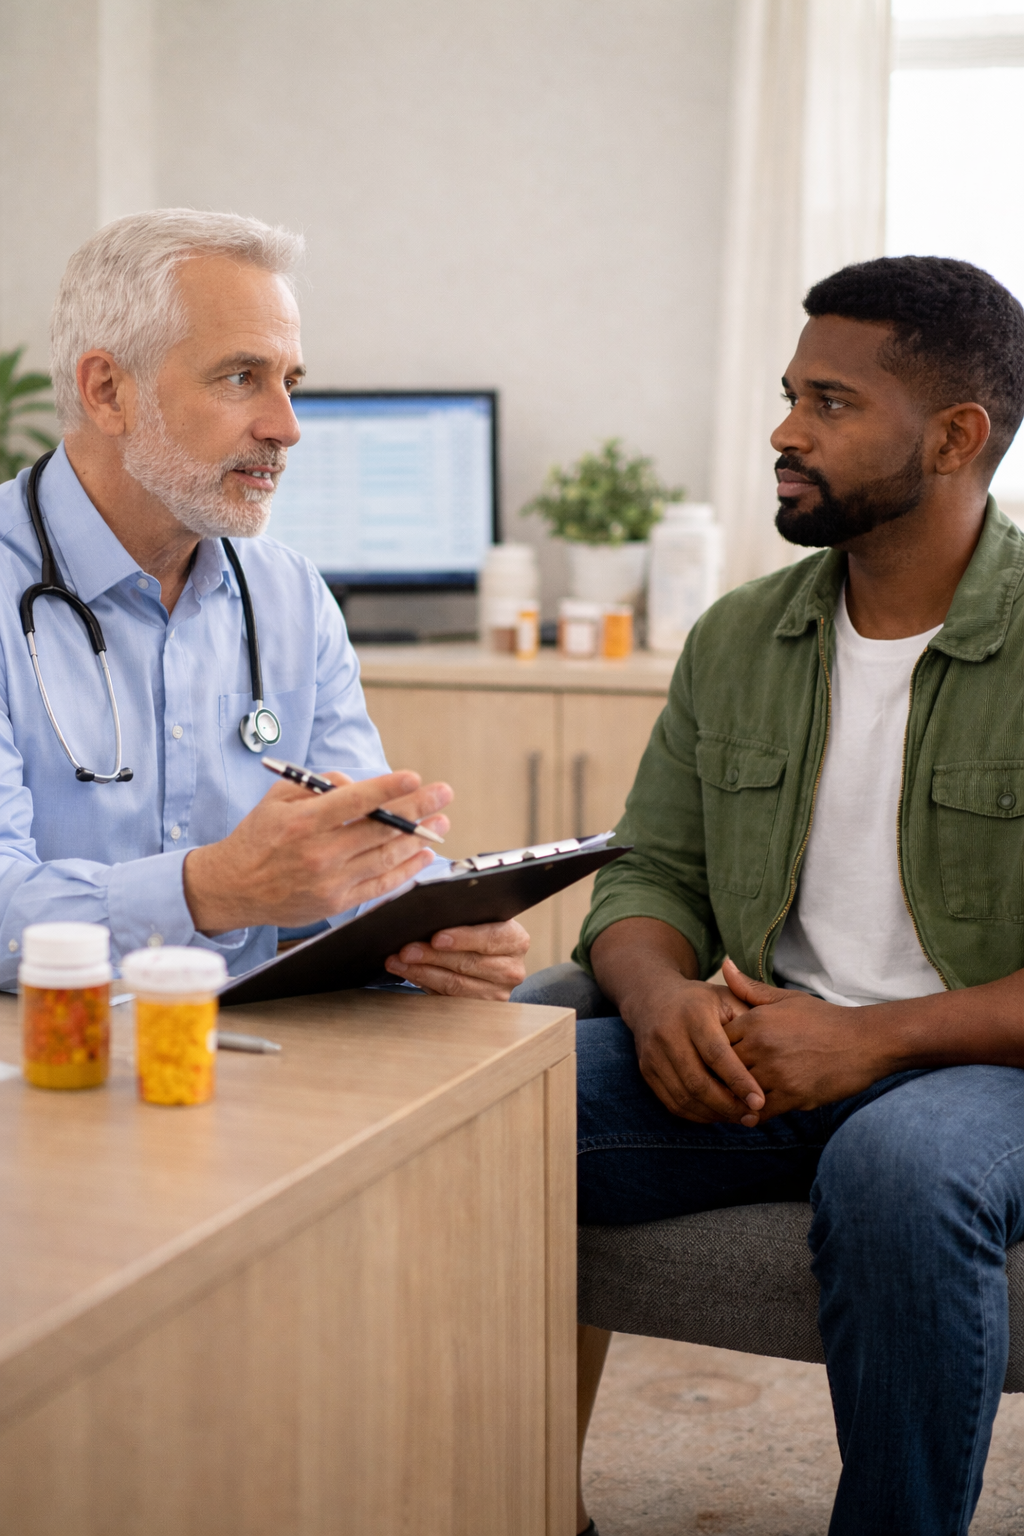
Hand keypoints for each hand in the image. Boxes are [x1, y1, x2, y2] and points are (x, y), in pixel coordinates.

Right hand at [184, 770, 451, 933]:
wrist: (232, 887)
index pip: (354, 802)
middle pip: (379, 829)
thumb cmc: (257, 837)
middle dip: (417, 809)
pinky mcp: (336, 904)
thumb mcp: (277, 798)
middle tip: (444, 794)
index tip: (414, 778)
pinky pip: (380, 886)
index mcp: (303, 822)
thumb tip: (358, 784)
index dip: (387, 789)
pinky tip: (423, 854)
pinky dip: (406, 870)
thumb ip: (318, 785)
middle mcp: (319, 853)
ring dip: (419, 838)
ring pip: (386, 857)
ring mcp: (330, 882)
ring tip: (441, 822)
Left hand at [384, 920, 529, 1000]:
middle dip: (432, 956)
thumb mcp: (480, 919)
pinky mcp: (480, 1008)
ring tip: (398, 962)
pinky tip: (408, 974)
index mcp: (516, 939)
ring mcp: (498, 992)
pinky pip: (449, 998)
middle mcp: (511, 968)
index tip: (436, 938)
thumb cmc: (479, 931)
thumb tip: (428, 914)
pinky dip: (425, 983)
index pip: (491, 938)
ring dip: (421, 972)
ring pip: (455, 984)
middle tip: (405, 950)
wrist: (491, 960)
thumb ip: (464, 915)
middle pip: (468, 963)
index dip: (463, 938)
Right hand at [623, 972, 765, 1124]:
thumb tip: (770, 1055)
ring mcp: (653, 1054)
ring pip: (684, 1097)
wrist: (653, 999)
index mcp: (692, 1013)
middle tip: (752, 1116)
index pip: (717, 1054)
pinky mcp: (646, 1071)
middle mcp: (667, 1033)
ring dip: (714, 1114)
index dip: (739, 1080)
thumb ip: (749, 1021)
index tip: (759, 1101)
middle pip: (698, 1082)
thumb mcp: (727, 998)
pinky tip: (717, 1114)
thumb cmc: (702, 1002)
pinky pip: (672, 1102)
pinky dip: (697, 1114)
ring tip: (739, 1117)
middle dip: (728, 1105)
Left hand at [721, 958, 889, 1117]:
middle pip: (723, 1068)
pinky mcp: (793, 1096)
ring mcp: (777, 1072)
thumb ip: (751, 989)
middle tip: (713, 1085)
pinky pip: (760, 1111)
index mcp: (756, 1020)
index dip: (713, 1052)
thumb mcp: (787, 999)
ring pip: (739, 1091)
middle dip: (719, 1077)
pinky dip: (753, 1114)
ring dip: (734, 1098)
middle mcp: (762, 1045)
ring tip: (729, 1102)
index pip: (716, 1041)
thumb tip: (724, 965)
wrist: (865, 1042)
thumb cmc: (824, 1019)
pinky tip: (752, 1113)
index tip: (713, 1060)